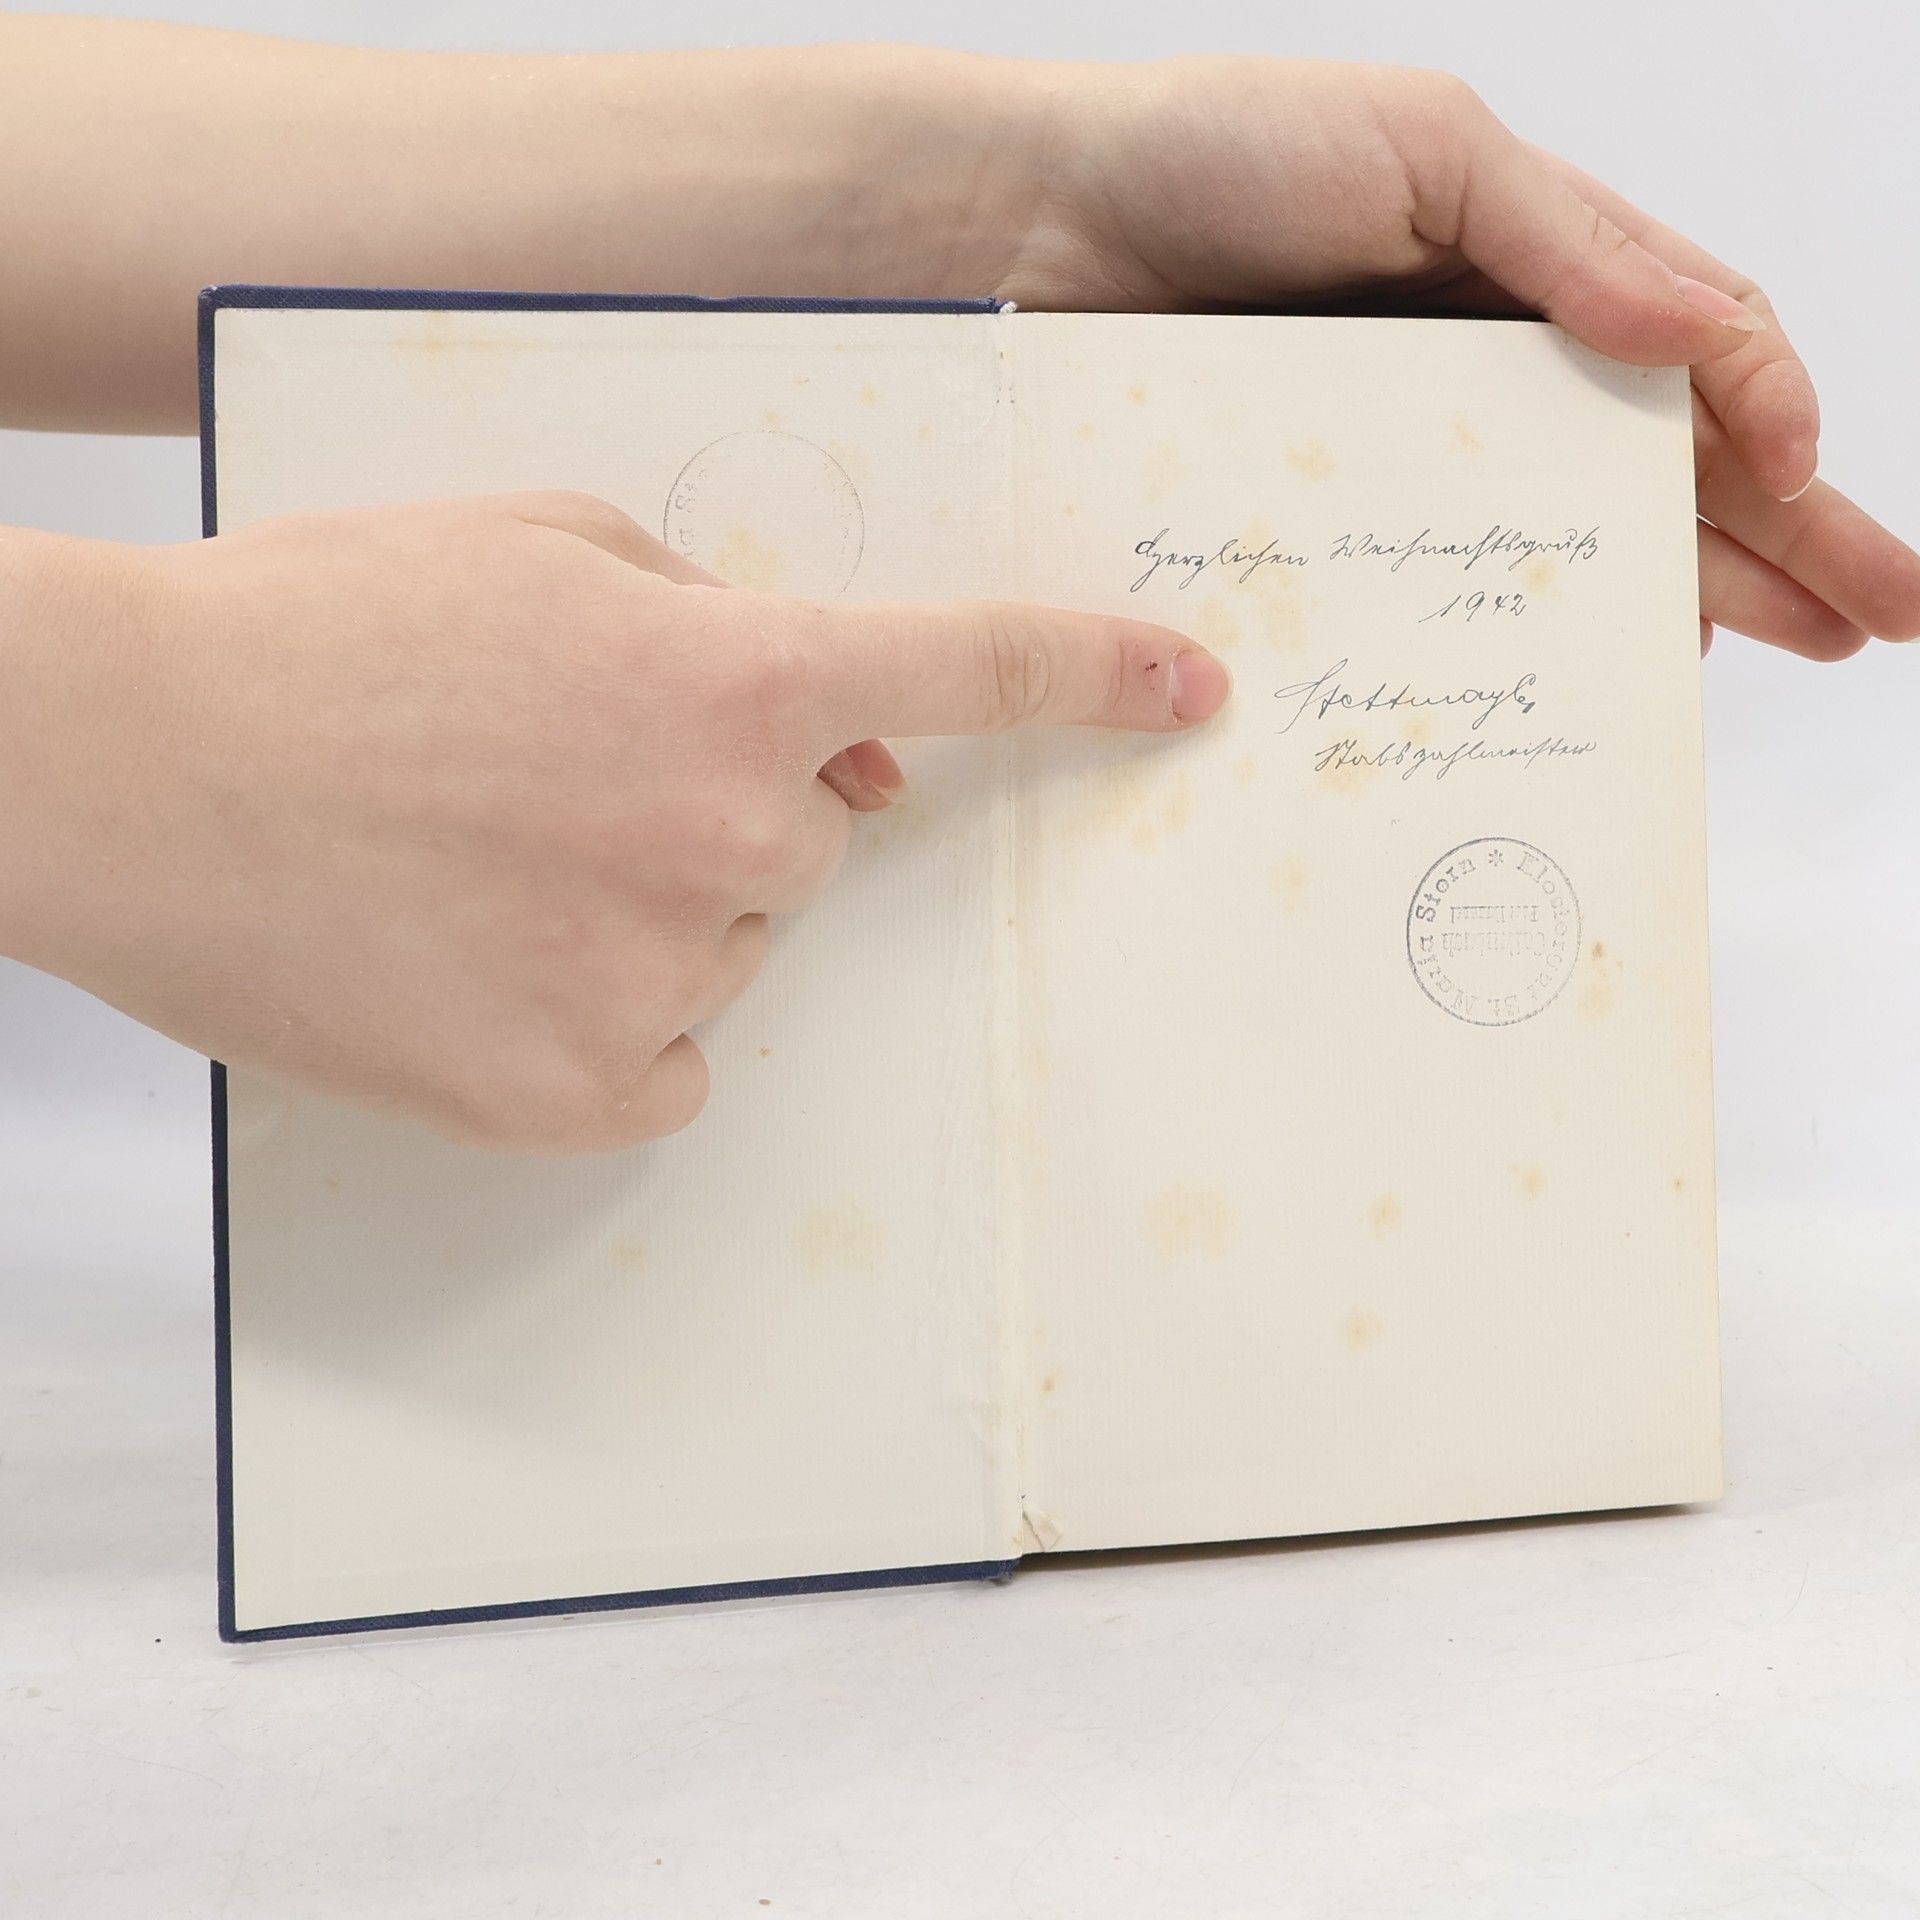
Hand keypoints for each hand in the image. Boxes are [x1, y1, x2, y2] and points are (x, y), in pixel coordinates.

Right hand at [0, 495, 1226, 1150]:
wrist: (126, 760)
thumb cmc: (318, 630)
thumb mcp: (533, 546)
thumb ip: (706, 612)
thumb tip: (823, 735)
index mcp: (729, 680)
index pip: (964, 670)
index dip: (1088, 673)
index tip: (1191, 690)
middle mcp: (726, 837)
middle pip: (813, 847)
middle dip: (727, 811)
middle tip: (565, 782)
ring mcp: (658, 977)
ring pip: (724, 949)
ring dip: (644, 911)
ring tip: (479, 862)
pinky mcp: (575, 1094)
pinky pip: (664, 1063)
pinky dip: (602, 1025)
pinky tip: (483, 965)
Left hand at [1000, 58, 1919, 659]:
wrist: (1032, 230)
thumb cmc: (1211, 155)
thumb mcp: (1422, 152)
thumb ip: (1568, 240)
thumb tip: (1707, 337)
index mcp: (1527, 268)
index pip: (1697, 353)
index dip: (1775, 427)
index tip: (1817, 501)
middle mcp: (1481, 369)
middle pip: (1665, 461)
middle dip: (1790, 534)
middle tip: (1879, 620)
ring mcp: (1405, 454)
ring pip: (1569, 531)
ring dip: (1685, 590)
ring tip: (1780, 652)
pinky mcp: (1320, 520)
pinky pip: (1434, 585)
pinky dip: (1515, 621)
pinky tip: (1593, 659)